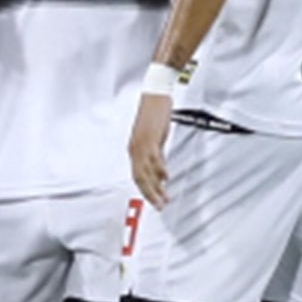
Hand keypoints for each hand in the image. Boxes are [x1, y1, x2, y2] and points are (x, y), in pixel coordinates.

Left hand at [129, 93, 172, 208]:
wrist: (154, 95)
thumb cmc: (155, 114)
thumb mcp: (156, 139)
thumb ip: (157, 156)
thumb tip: (161, 174)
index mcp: (134, 149)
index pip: (138, 176)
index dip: (146, 191)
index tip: (155, 202)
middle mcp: (135, 149)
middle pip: (140, 178)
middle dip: (150, 195)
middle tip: (160, 207)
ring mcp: (141, 144)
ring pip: (146, 171)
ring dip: (155, 187)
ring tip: (164, 199)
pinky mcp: (150, 137)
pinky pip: (154, 157)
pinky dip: (160, 170)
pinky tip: (166, 178)